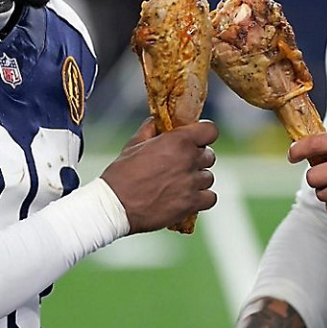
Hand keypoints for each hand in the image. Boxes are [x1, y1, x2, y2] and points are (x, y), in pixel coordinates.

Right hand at [101, 119, 218, 233]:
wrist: (116, 205)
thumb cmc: (122, 174)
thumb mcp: (134, 144)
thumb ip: (150, 129)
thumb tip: (157, 122)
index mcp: (178, 141)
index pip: (210, 131)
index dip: (204, 135)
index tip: (197, 140)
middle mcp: (189, 160)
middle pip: (209, 155)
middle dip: (196, 159)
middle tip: (180, 165)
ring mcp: (192, 183)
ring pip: (208, 178)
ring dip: (197, 179)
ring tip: (179, 184)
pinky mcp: (191, 203)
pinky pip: (210, 198)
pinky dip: (201, 198)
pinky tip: (187, 197)